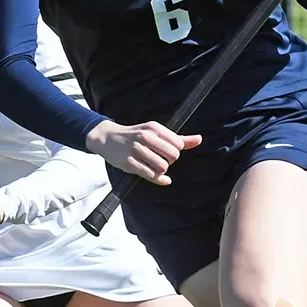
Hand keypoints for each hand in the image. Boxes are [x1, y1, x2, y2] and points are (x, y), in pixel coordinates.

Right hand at [85, 120, 200, 184]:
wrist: (108, 138)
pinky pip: (151, 175)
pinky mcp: (129, 163)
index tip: (167, 152)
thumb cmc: (135, 136)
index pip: (178, 144)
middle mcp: (145, 137)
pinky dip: (159, 179)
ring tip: (155, 166)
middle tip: (162, 160)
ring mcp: (136, 150)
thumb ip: (178, 138)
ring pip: (163, 166)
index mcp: (154, 128)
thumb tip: (199, 139)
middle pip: (173, 155)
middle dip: (170, 161)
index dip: (176, 151)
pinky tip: (159, 177)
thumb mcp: (155, 132)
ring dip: (162, 170)